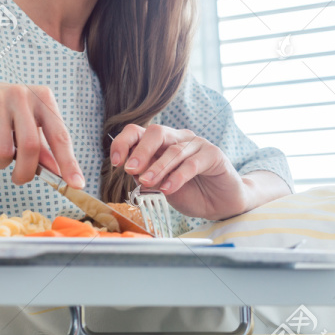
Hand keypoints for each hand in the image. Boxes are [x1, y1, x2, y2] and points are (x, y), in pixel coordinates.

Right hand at [0, 83, 84, 188]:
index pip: (60, 135)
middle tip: (19, 179)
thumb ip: (44, 150)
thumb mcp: (28, 128)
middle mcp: (22, 94)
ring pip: (4, 151)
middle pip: (30, 146)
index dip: (68, 162)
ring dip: (0, 163)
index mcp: (42, 98)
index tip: (77, 184)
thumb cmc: (6, 118)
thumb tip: (59, 174)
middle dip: (25, 171)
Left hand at [109, 124, 247, 219]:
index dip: (123, 143)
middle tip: (130, 169)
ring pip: (173, 150)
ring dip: (157, 168)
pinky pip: (192, 163)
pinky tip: (167, 189)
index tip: (114, 162)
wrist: (220, 203)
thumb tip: (130, 170)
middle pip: (155, 132)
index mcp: (160, 142)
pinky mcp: (213, 154)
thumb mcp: (160, 186)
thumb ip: (145, 176)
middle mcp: (177, 138)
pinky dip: (177, 177)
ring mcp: (196, 143)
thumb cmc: (189, 192)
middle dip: (140, 151)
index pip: (137, 132)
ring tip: (146, 183)